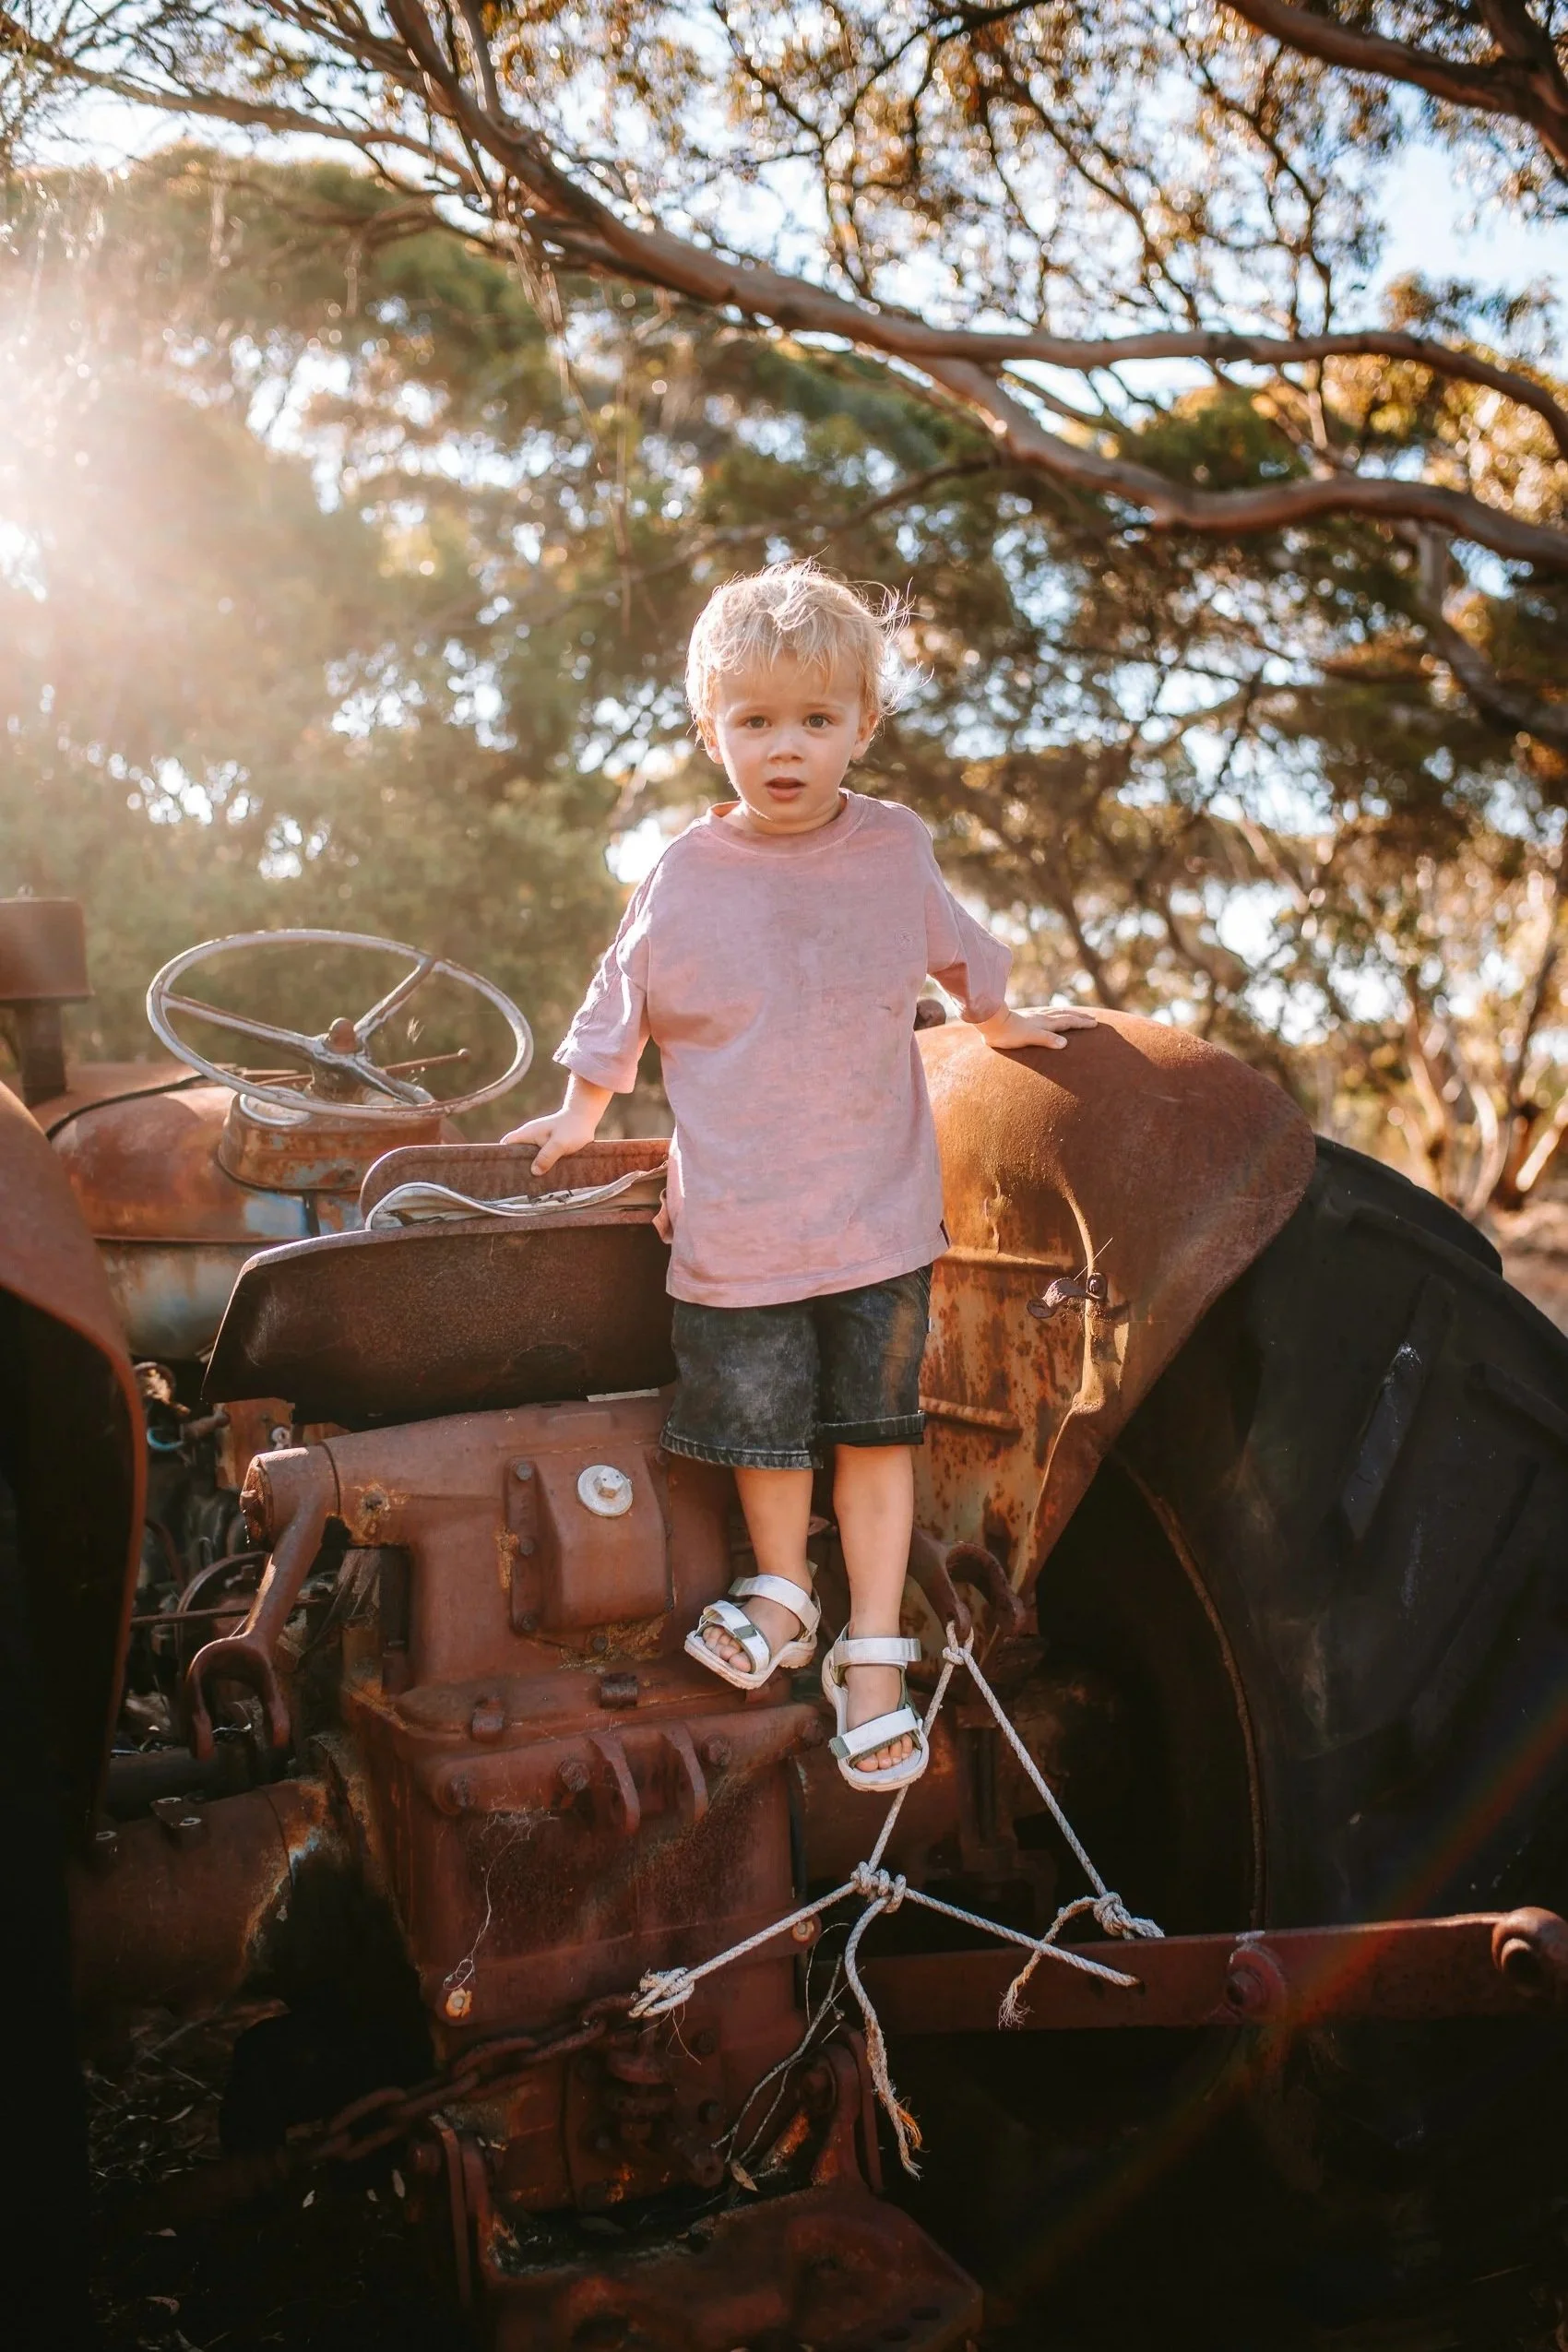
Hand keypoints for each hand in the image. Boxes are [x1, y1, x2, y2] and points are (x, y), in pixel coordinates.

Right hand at [501, 1075, 611, 1174]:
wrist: (584, 1118)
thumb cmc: (572, 1128)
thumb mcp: (559, 1144)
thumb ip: (547, 1157)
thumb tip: (534, 1172)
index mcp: (527, 1133)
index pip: (507, 1144)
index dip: (502, 1155)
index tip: (502, 1171)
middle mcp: (530, 1137)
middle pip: (516, 1153)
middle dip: (516, 1166)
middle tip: (518, 1183)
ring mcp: (538, 1142)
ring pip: (528, 1157)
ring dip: (530, 1168)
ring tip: (530, 1184)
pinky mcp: (547, 1148)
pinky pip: (539, 1159)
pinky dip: (540, 1167)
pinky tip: (543, 1179)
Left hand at [974, 1004, 1098, 1052]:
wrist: (992, 1024)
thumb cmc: (1009, 1034)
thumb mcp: (1030, 1038)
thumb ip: (1047, 1040)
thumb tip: (1065, 1044)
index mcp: (1046, 1023)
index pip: (1068, 1021)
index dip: (1082, 1023)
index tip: (1095, 1024)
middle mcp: (1042, 1018)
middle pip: (1065, 1015)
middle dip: (1079, 1017)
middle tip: (1092, 1018)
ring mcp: (1034, 1017)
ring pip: (1056, 1012)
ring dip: (1069, 1013)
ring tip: (1076, 1014)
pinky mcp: (1026, 1018)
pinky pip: (1046, 1014)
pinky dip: (1055, 1014)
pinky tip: (1051, 1015)